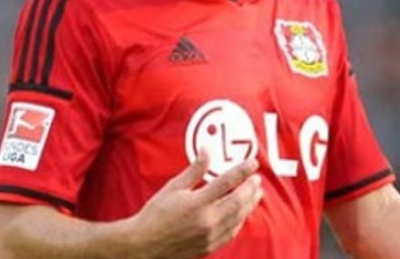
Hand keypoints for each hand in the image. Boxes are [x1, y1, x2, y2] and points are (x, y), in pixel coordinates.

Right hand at [125, 150, 263, 257]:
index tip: (252, 163)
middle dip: (251, 188)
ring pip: (239, 218)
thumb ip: (194, 170)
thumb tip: (206, 151)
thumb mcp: (173, 187)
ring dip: (250, 204)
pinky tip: (242, 213)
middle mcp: (207, 221)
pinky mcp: (209, 247)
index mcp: (197, 203)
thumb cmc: (155, 216)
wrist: (142, 246)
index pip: (227, 182)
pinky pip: (232, 232)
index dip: (243, 170)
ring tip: (256, 194)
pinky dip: (240, 220)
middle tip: (257, 178)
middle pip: (239, 201)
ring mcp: (210, 236)